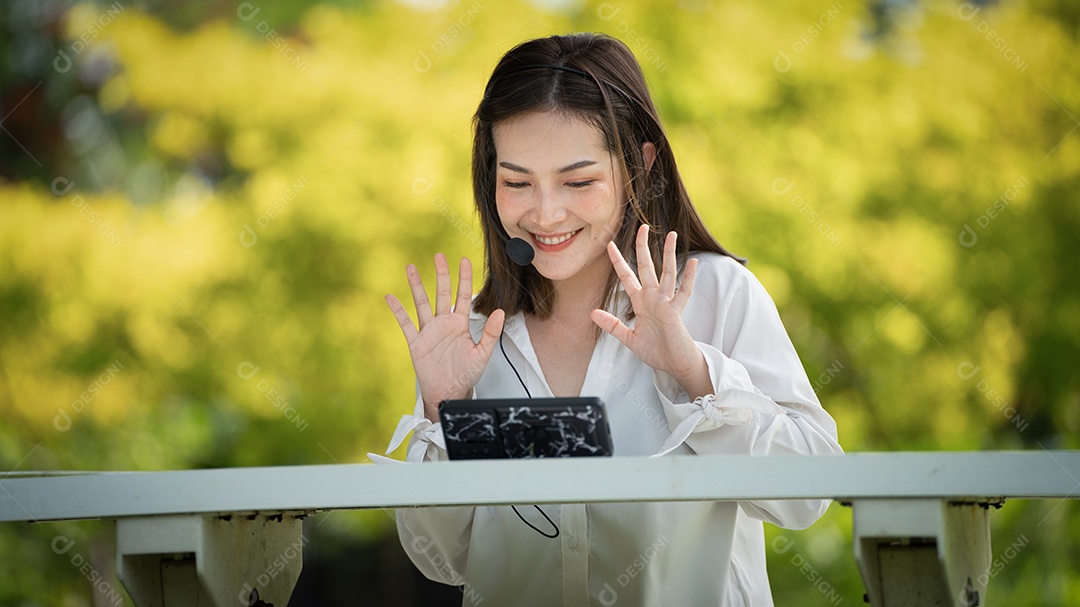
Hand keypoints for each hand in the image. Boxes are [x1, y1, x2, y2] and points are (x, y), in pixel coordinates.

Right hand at [386, 253, 504, 421]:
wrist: (449, 392)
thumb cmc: (466, 375)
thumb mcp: (482, 354)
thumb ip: (490, 333)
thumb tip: (500, 312)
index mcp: (461, 324)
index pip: (463, 296)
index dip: (464, 278)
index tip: (464, 260)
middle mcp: (444, 323)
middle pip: (441, 294)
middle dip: (441, 275)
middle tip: (439, 256)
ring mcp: (429, 331)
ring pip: (422, 304)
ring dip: (416, 286)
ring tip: (411, 268)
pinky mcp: (416, 342)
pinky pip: (405, 323)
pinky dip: (398, 310)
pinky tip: (391, 297)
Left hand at [590, 225, 712, 398]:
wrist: (673, 365)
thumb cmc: (655, 351)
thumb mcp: (628, 338)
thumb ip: (612, 325)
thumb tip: (592, 312)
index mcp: (640, 302)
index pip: (627, 276)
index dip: (618, 261)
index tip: (609, 245)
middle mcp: (653, 298)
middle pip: (646, 267)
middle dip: (643, 247)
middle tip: (642, 227)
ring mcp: (665, 303)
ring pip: (667, 273)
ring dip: (669, 254)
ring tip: (671, 235)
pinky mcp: (675, 312)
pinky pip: (683, 292)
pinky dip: (688, 277)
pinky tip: (692, 262)